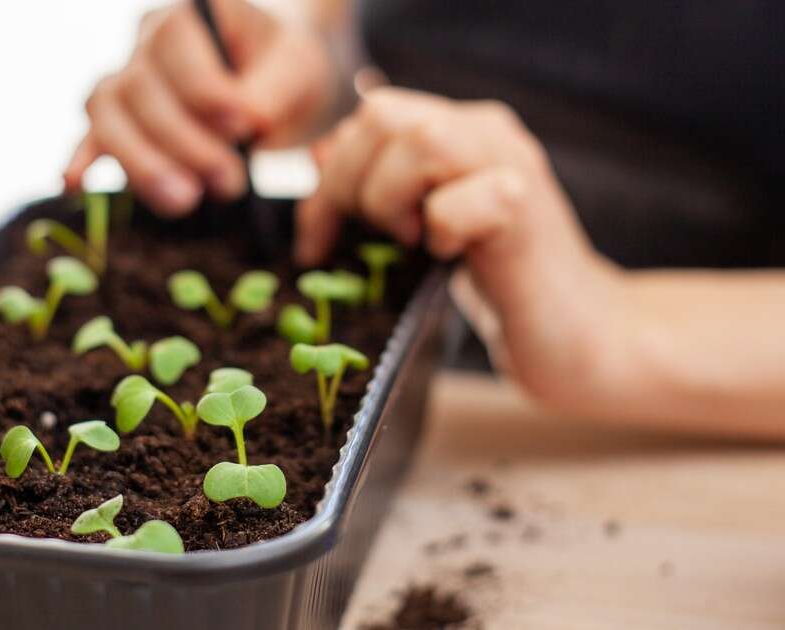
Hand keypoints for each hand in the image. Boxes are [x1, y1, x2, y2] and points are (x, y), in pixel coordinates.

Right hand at [64, 0, 334, 215]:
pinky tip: (74, 184)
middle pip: (139, 88)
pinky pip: (91, 137)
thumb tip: (245, 124)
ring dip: (140, 162)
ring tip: (183, 202)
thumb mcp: (297, 70)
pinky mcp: (118, 123)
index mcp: (188, 13)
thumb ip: (272, 91)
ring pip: (107, 114)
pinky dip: (81, 159)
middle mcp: (144, 42)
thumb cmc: (286, 69)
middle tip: (229, 184)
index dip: (203, 89)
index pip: (174, 44)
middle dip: (182, 142)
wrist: (275, 85)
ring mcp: (125, 82)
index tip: (243, 126)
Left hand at [296, 87, 631, 412]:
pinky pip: (460, 200)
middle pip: (384, 116)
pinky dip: (439, 231)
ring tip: (407, 243)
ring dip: (389, 201)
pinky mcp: (526, 212)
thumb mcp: (423, 227)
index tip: (316, 237)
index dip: (330, 173)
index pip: (371, 116)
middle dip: (347, 184)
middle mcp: (487, 134)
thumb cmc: (495, 283)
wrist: (575, 334)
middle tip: (359, 240)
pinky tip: (451, 257)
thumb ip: (380, 185)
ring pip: (422, 142)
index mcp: (460, 129)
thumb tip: (318, 156)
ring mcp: (512, 166)